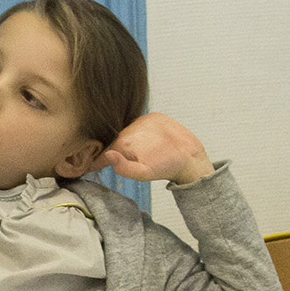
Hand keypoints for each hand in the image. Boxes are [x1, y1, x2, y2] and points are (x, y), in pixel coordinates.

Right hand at [89, 112, 214, 185]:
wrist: (190, 156)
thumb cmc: (165, 167)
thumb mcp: (143, 174)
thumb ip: (122, 167)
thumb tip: (107, 155)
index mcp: (124, 142)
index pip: (103, 151)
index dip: (99, 160)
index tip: (101, 167)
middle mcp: (130, 128)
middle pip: (115, 141)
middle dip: (119, 150)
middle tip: (134, 159)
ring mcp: (142, 119)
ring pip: (127, 132)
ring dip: (130, 140)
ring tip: (144, 150)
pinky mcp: (153, 116)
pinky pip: (139, 124)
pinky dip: (141, 132)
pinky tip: (150, 141)